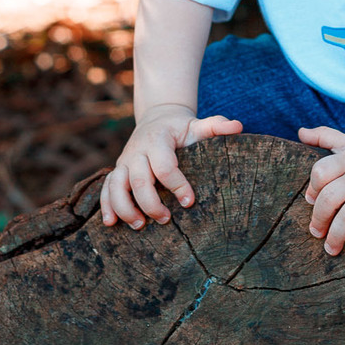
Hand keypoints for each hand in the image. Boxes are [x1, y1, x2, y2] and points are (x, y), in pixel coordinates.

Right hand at [101, 105, 241, 228]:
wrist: (157, 118)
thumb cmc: (181, 128)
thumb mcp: (198, 124)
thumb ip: (217, 125)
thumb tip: (239, 127)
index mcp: (159, 139)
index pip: (164, 165)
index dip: (177, 184)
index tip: (190, 201)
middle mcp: (138, 150)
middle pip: (139, 180)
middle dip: (152, 203)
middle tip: (167, 219)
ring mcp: (125, 161)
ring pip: (116, 185)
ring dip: (126, 208)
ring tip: (140, 225)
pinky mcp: (118, 170)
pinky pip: (106, 188)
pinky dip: (106, 205)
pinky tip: (110, 224)